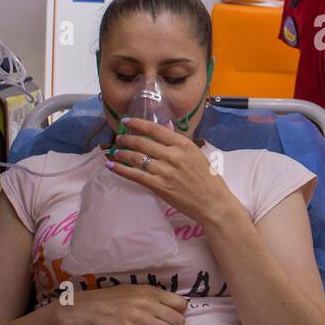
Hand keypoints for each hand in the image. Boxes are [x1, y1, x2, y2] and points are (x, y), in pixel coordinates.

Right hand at [67, 284, 187, 324]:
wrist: (82, 310)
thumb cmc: (108, 301)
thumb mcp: (132, 291)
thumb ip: (152, 297)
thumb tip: (172, 306)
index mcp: (150, 291)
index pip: (181, 304)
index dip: (177, 313)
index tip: (168, 318)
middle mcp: (147, 303)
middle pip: (179, 321)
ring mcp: (139, 318)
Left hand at [109, 117, 234, 226]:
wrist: (213, 203)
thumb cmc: (208, 179)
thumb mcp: (196, 154)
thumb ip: (179, 143)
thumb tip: (165, 128)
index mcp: (184, 144)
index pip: (155, 129)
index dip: (138, 124)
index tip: (126, 121)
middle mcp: (172, 155)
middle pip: (142, 142)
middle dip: (126, 139)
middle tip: (119, 138)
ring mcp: (164, 171)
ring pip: (136, 158)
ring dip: (122, 153)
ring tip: (115, 151)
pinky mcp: (158, 186)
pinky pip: (135, 175)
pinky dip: (121, 169)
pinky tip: (111, 166)